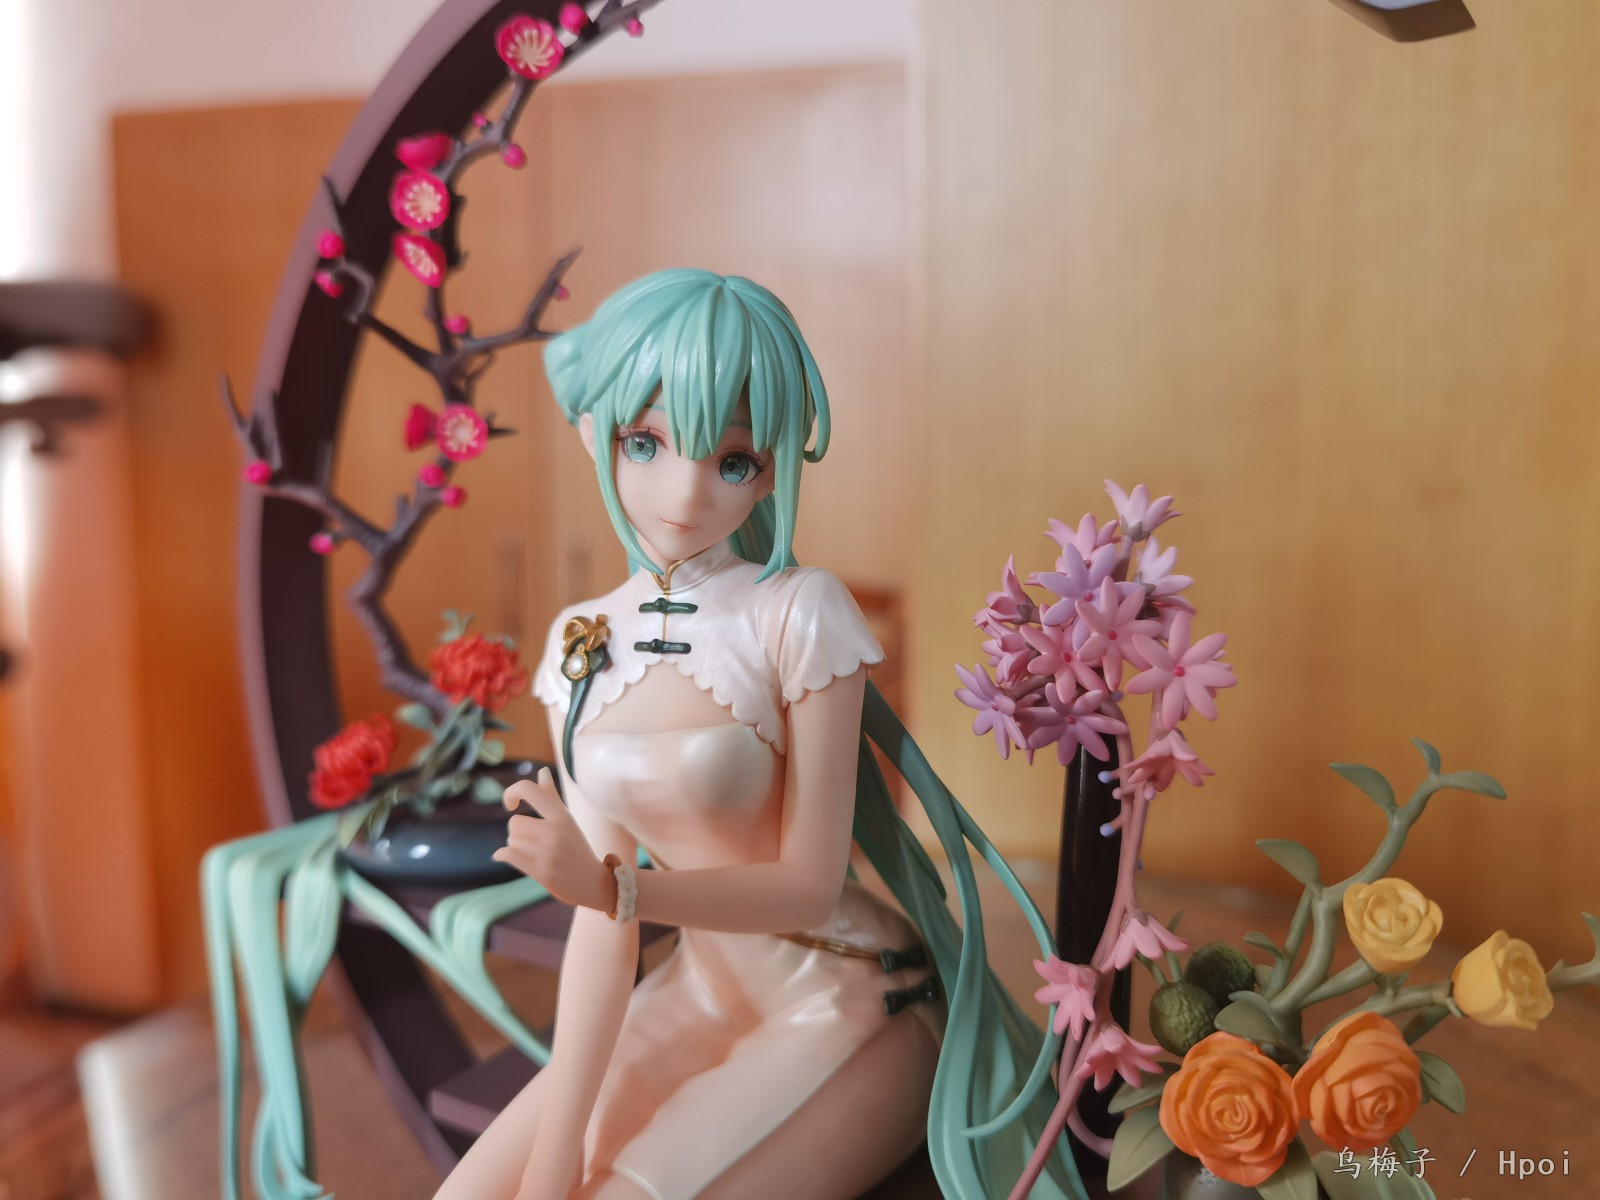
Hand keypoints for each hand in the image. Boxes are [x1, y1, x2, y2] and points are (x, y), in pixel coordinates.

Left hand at [493, 768, 612, 912]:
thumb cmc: (576, 848)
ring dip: (516, 847)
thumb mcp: (566, 819)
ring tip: (533, 855)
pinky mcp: (542, 871)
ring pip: (511, 840)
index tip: (511, 804)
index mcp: (561, 815)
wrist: (592, 883)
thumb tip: (542, 771)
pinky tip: (502, 857)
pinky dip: (502, 855)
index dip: (511, 792)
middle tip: (533, 843)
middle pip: (514, 822)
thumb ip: (551, 795)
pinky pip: (508, 855)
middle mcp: (555, 830)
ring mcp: (549, 851)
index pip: (529, 790)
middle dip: (518, 833)